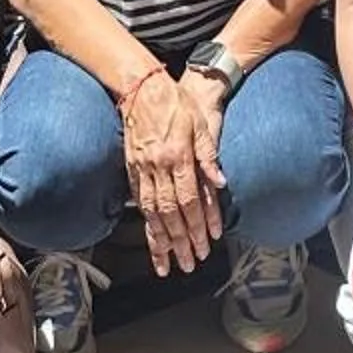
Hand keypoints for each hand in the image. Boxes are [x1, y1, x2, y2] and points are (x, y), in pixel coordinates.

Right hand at [120, 67, 224, 273]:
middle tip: (189, 264)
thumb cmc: (175, 103)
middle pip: (171, 214)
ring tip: (167, 264)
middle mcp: (158, 167)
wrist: (141, 88)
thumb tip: (220, 182)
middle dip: (180, 243)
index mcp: (178, 156)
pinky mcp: (132, 169)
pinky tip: (152, 238)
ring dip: (160, 241)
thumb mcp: (200, 123)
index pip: (190, 200)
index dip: (199, 225)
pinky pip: (140, 203)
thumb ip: (208, 155)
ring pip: (152, 213)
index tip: (208, 243)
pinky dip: (146, 224)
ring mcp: (142, 170)